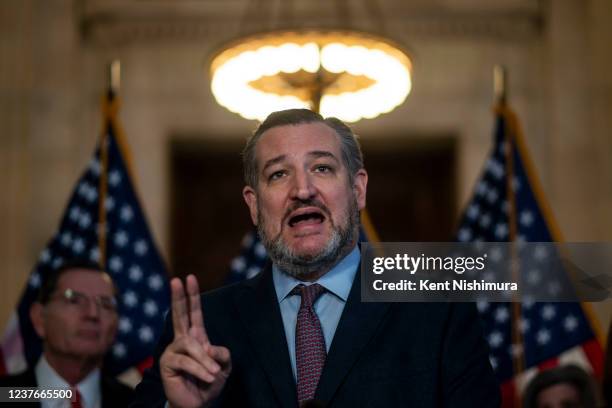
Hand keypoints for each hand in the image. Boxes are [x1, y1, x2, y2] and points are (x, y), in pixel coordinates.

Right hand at [160, 275, 231, 407]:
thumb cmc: (210, 382)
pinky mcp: (167, 364)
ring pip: (191, 347)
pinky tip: (208, 378)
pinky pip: (186, 362)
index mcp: (196, 337)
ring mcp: (173, 351)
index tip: (190, 278)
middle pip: (179, 315)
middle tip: (176, 280)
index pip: (193, 313)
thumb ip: (221, 354)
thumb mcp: (224, 366)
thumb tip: (209, 348)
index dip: (192, 296)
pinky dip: (200, 370)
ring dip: (205, 362)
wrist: (199, 403)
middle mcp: (182, 341)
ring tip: (214, 374)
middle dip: (178, 297)